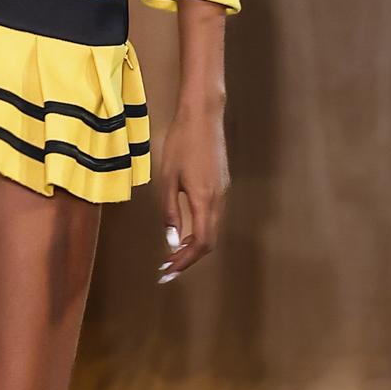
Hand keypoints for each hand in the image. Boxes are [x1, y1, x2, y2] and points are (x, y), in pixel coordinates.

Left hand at [156, 93, 228, 282]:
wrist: (203, 117)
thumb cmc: (181, 143)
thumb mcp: (167, 178)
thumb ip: (170, 211)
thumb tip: (172, 242)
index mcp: (204, 200)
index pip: (200, 243)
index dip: (184, 262)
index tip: (167, 273)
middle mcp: (218, 200)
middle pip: (209, 242)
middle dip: (188, 259)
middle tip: (167, 269)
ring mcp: (223, 193)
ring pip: (212, 230)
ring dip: (194, 246)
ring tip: (172, 254)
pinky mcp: (222, 185)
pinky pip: (213, 217)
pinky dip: (199, 231)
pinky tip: (184, 231)